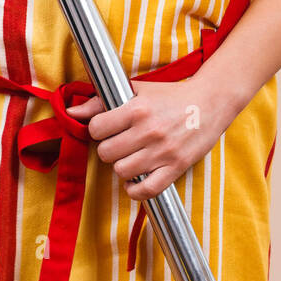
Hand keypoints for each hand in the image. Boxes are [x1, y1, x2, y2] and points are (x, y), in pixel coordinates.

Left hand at [66, 73, 239, 200]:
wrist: (209, 102)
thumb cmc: (170, 95)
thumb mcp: (136, 90)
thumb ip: (100, 101)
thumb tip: (71, 112)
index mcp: (137, 109)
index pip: (97, 128)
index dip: (98, 130)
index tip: (107, 129)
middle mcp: (148, 131)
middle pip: (106, 153)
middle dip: (108, 149)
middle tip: (119, 143)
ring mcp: (162, 151)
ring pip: (122, 171)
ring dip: (122, 166)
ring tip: (130, 157)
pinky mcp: (176, 167)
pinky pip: (146, 190)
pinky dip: (135, 189)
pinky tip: (136, 179)